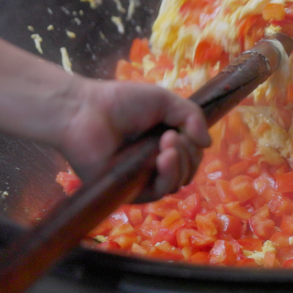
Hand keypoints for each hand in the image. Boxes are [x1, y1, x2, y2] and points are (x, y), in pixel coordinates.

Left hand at [57, 76, 210, 200]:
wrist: (85, 111)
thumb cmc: (121, 102)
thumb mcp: (165, 101)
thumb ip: (192, 117)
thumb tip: (207, 144)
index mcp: (163, 142)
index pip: (192, 154)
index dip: (194, 144)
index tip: (181, 128)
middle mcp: (155, 162)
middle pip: (189, 169)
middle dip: (189, 152)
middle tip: (171, 135)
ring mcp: (144, 178)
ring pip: (178, 181)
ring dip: (181, 162)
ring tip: (168, 142)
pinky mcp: (131, 191)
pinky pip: (160, 191)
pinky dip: (169, 174)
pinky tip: (164, 157)